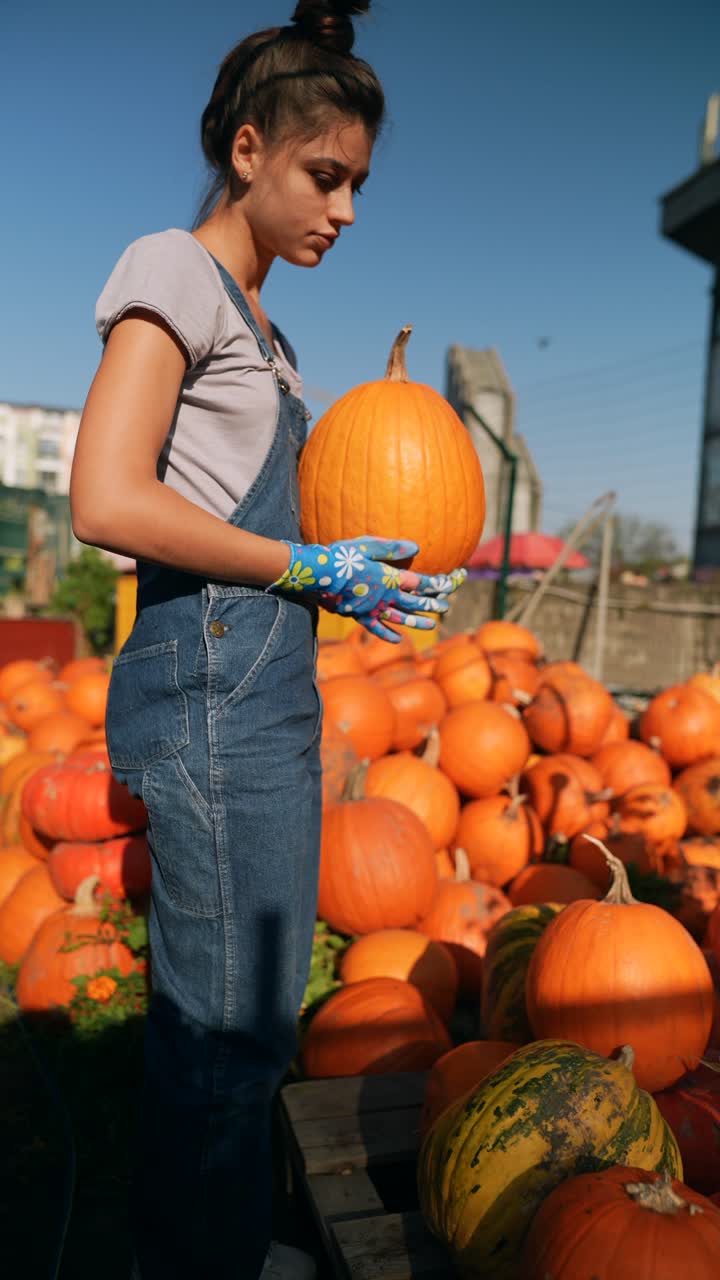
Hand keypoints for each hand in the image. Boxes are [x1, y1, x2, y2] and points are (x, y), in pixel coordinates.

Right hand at [269, 536, 466, 642]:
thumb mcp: (367, 546)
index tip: (452, 582)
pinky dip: (388, 634)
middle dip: (432, 604)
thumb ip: (392, 548)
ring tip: (431, 625)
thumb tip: (416, 548)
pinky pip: (377, 628)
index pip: (421, 583)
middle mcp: (385, 597)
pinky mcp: (359, 616)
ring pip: (400, 618)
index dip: (438, 583)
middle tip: (447, 607)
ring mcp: (372, 609)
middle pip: (414, 603)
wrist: (317, 576)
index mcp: (390, 578)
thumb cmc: (341, 556)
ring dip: (417, 622)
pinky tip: (398, 639)